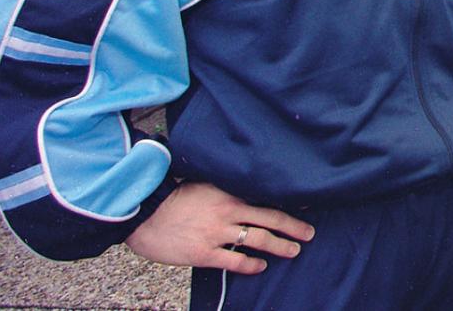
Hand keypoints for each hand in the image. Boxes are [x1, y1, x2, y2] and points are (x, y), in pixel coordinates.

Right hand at [124, 182, 313, 274]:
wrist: (143, 213)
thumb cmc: (171, 198)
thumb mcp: (202, 185)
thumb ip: (224, 190)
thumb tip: (244, 193)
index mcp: (228, 193)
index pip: (265, 198)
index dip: (287, 204)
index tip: (306, 207)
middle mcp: (228, 212)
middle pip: (270, 219)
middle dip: (293, 227)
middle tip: (309, 234)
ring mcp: (217, 234)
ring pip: (258, 240)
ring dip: (279, 246)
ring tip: (293, 250)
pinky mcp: (204, 253)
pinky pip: (235, 261)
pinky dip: (251, 265)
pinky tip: (260, 266)